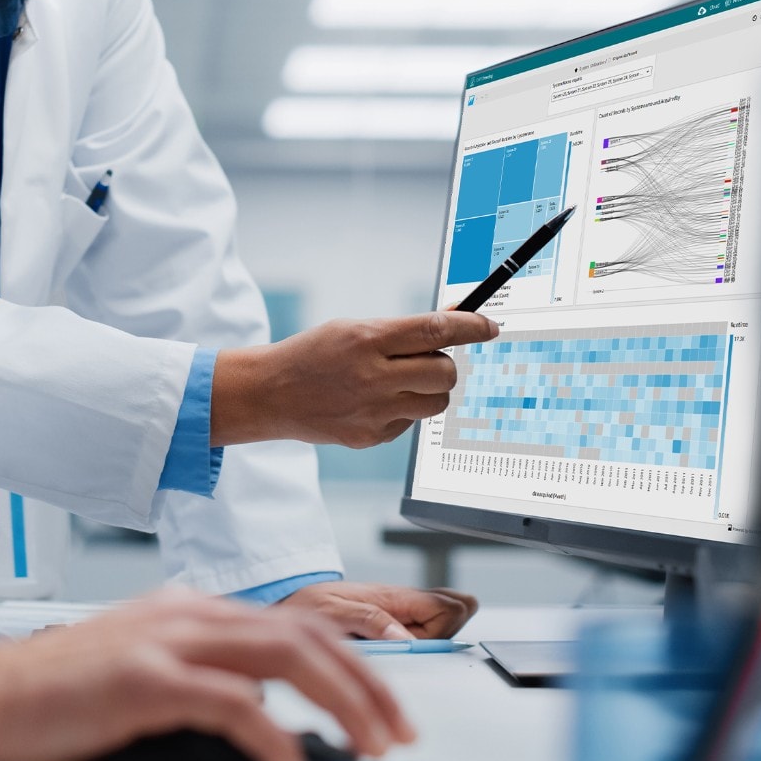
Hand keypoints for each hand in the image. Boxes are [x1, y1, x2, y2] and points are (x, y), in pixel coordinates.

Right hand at [0, 591, 413, 760]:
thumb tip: (270, 719)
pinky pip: (229, 700)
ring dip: (340, 700)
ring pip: (283, 655)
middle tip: (400, 734)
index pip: (296, 623)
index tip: (389, 706)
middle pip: (306, 634)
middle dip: (367, 684)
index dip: (354, 662)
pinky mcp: (142, 677)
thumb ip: (204, 683)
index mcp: (190, 610)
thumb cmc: (53, 698)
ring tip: (368, 744)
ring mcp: (164, 639)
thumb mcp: (144, 677)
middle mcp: (185, 612)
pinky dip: (270, 732)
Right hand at [211, 311, 498, 447]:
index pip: (436, 330)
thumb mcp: (352, 329)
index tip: (489, 327)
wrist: (270, 394)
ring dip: (431, 390)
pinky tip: (375, 402)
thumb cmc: (313, 355)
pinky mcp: (370, 436)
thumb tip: (451, 324)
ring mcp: (373, 411)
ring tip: (404, 382)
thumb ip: (399, 331)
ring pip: (436, 403)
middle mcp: (373, 376)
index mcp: (368, 339)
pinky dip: (403, 410)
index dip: (471, 327)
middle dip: (446, 364)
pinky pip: (410, 423)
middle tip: (428, 359)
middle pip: (444, 372)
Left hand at [277, 582, 478, 641]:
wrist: (289, 605)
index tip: (419, 644)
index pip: (450, 606)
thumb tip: (407, 638)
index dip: (445, 627)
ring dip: (429, 644)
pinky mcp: (394, 627)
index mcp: (394, 597)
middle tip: (407, 647)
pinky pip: (426, 635)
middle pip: (455, 617)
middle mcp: (404, 605)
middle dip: (442, 637)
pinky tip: (395, 652)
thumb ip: (369, 620)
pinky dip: (418, 645)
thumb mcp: (331, 612)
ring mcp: (402, 616)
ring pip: (444, 628)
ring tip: (393, 649)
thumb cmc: (306, 604)